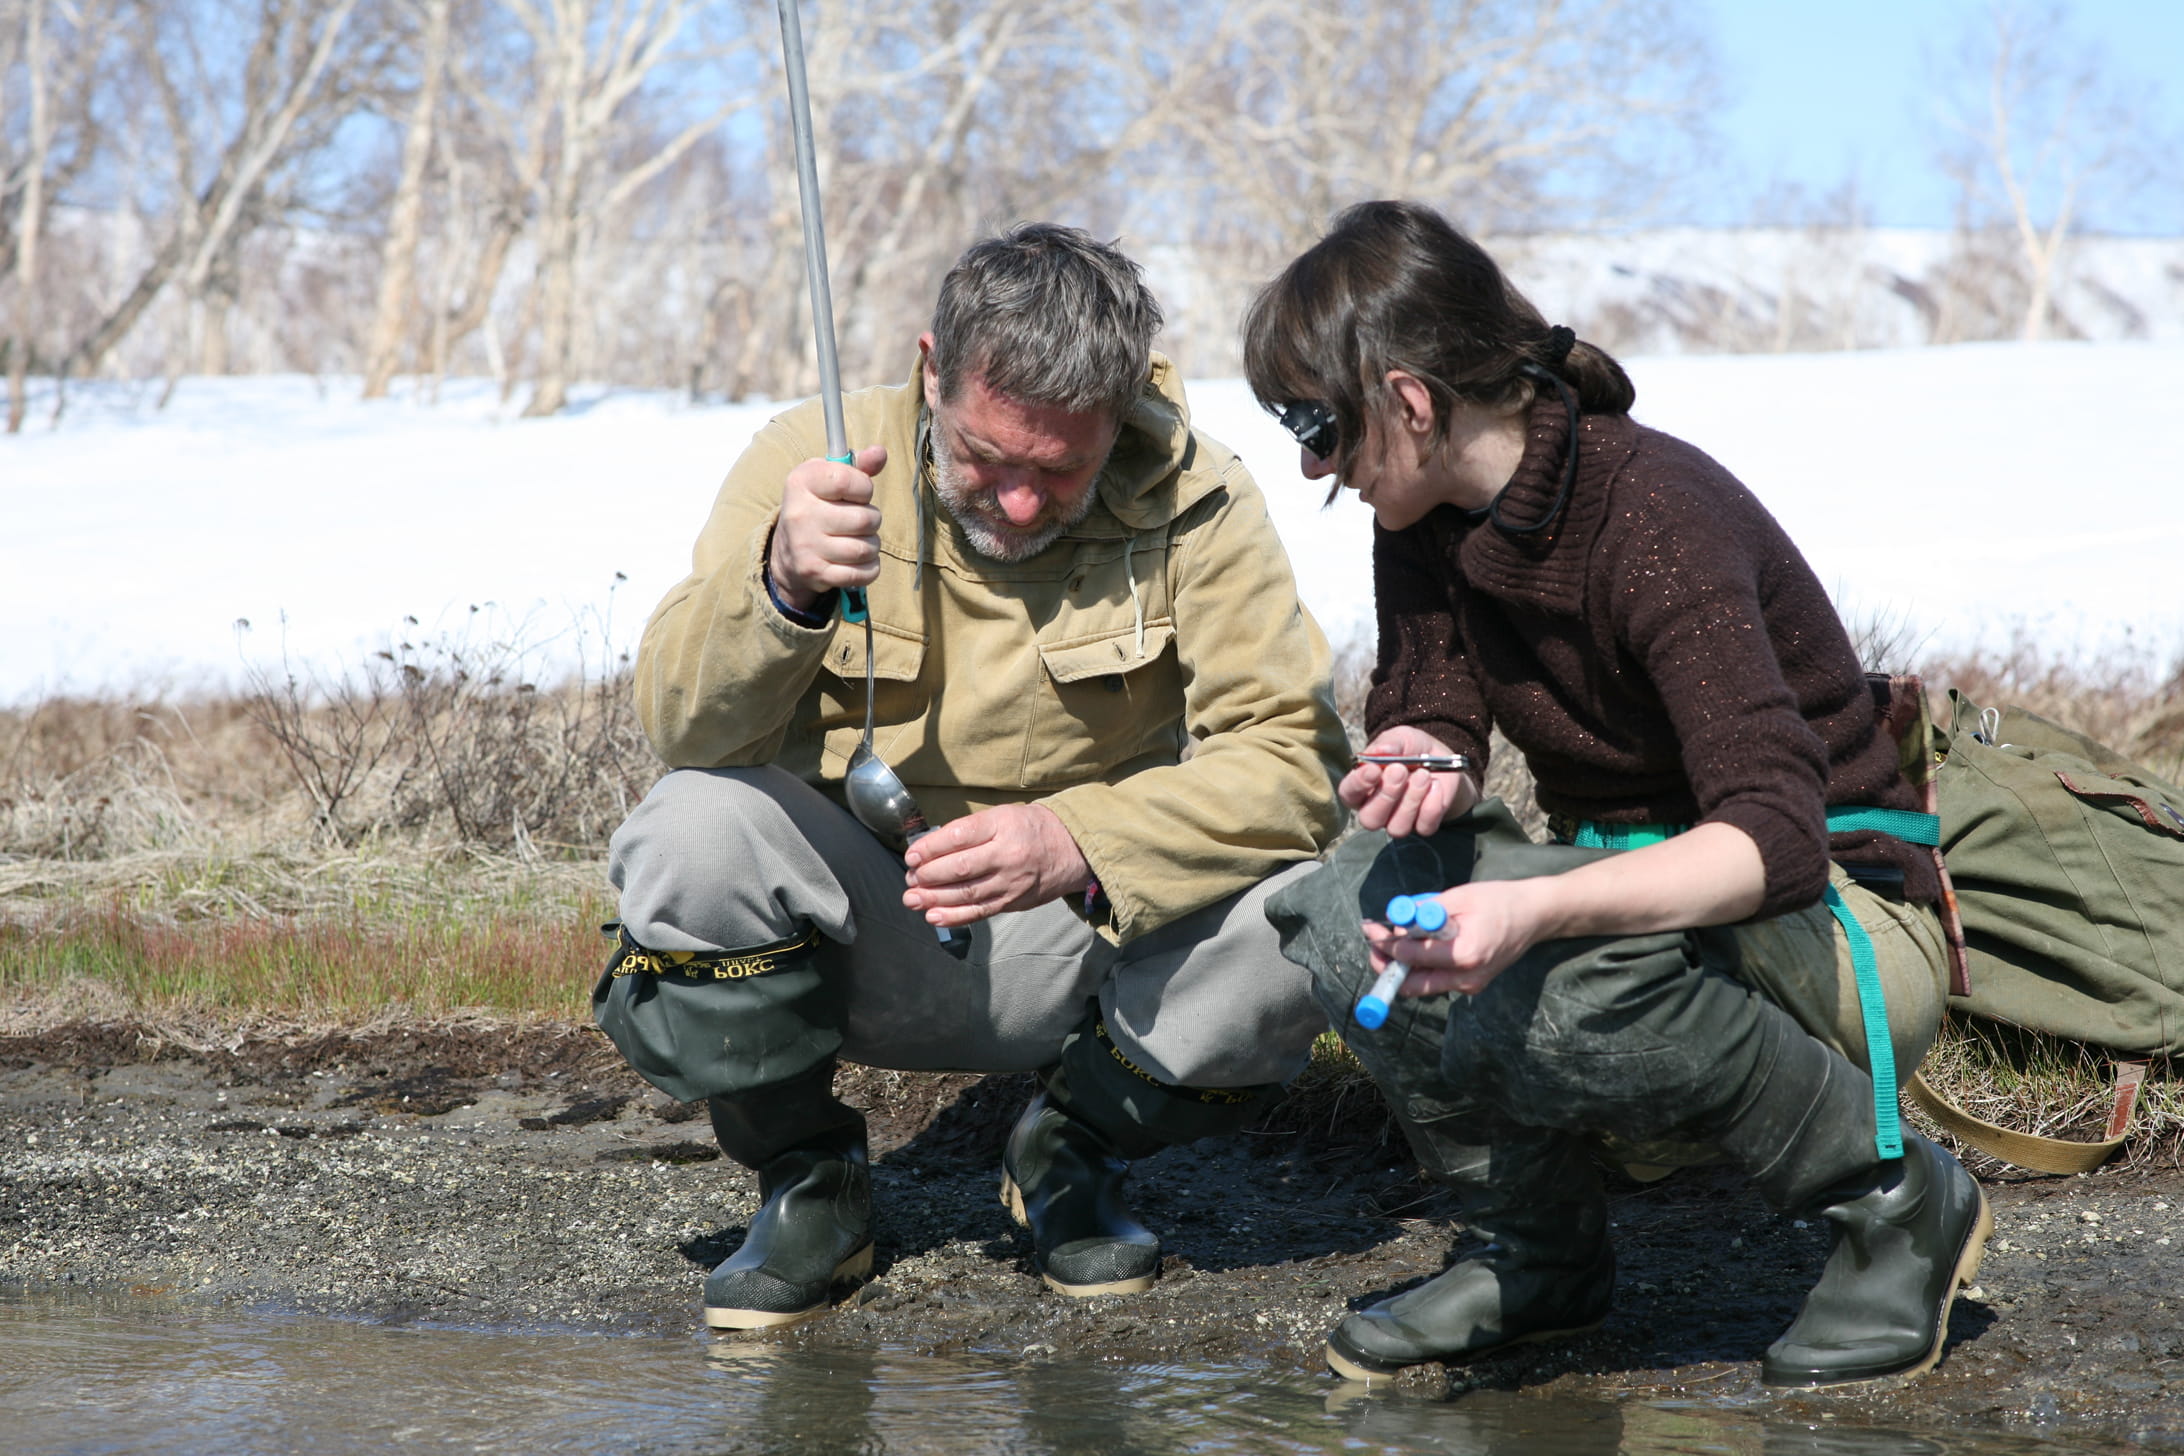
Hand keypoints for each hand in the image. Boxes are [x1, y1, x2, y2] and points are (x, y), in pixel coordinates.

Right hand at [768, 445, 887, 610]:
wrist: (788, 551)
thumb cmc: (819, 505)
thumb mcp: (830, 478)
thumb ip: (859, 464)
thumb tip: (880, 452)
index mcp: (801, 482)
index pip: (847, 481)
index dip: (864, 488)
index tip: (859, 493)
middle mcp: (799, 514)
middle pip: (864, 519)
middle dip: (872, 520)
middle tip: (861, 521)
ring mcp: (805, 546)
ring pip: (866, 548)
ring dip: (872, 545)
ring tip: (859, 539)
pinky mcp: (815, 573)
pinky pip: (863, 573)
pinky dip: (870, 568)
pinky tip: (858, 560)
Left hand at [902, 803, 1092, 927]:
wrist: (1072, 850)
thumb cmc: (1030, 828)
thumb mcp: (1004, 815)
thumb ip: (971, 830)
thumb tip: (931, 848)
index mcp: (1002, 825)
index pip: (959, 836)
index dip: (931, 848)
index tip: (912, 856)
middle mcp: (1007, 854)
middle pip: (960, 867)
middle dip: (928, 875)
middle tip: (910, 877)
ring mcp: (1011, 881)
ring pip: (966, 893)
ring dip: (934, 898)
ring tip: (911, 898)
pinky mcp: (1012, 901)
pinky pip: (979, 912)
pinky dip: (954, 916)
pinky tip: (933, 916)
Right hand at [1340, 726, 1477, 837]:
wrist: (1440, 757)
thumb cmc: (1410, 749)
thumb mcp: (1400, 738)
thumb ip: (1389, 744)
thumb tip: (1382, 751)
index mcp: (1360, 786)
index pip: (1349, 793)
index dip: (1358, 784)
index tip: (1373, 769)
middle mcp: (1375, 809)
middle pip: (1370, 819)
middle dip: (1386, 796)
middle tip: (1400, 771)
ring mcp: (1398, 821)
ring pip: (1397, 827)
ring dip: (1411, 800)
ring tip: (1423, 774)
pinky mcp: (1422, 826)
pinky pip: (1424, 827)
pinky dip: (1432, 806)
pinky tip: (1435, 786)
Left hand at [1360, 880, 1546, 998]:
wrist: (1535, 916)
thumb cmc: (1499, 901)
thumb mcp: (1458, 897)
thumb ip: (1424, 911)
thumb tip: (1394, 918)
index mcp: (1464, 955)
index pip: (1411, 957)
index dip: (1385, 944)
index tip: (1370, 929)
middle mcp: (1466, 979)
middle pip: (1411, 985)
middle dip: (1387, 966)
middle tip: (1375, 943)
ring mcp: (1470, 986)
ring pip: (1422, 986)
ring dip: (1402, 966)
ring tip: (1395, 939)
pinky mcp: (1472, 985)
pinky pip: (1436, 980)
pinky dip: (1421, 966)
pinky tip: (1419, 944)